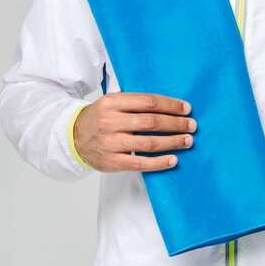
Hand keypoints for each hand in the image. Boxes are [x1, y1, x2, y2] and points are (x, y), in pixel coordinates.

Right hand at [73, 91, 196, 171]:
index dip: (170, 105)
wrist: (72, 137)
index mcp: (112, 102)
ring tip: (187, 141)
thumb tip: (169, 106)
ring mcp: (110, 143)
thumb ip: (135, 102)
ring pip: (148, 143)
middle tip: (192, 125)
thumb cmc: (99, 118)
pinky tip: (173, 160)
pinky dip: (159, 163)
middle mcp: (111, 121)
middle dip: (176, 124)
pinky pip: (140, 163)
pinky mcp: (111, 161)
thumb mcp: (111, 103)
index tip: (186, 108)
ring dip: (172, 142)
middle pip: (151, 122)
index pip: (148, 102)